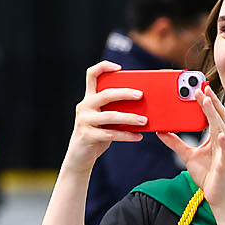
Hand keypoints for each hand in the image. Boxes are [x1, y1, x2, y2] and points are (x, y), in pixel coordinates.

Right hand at [64, 61, 144, 175]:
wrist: (79, 157)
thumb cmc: (96, 135)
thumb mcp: (104, 119)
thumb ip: (115, 109)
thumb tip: (141, 104)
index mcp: (89, 98)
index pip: (91, 75)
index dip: (104, 67)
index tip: (119, 68)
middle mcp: (84, 107)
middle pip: (105, 94)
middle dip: (125, 93)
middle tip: (141, 95)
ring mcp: (84, 121)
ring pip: (110, 116)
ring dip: (130, 117)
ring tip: (144, 120)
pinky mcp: (87, 136)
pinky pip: (110, 134)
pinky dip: (126, 135)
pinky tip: (138, 136)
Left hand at [157, 83, 224, 210]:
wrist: (218, 196)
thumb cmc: (208, 174)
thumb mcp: (188, 155)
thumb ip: (175, 143)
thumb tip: (161, 131)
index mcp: (216, 136)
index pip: (212, 114)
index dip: (206, 100)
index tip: (198, 87)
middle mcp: (223, 140)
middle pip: (217, 115)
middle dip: (209, 100)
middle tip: (199, 87)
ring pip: (220, 128)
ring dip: (213, 113)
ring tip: (206, 100)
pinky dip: (222, 142)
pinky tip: (218, 134)